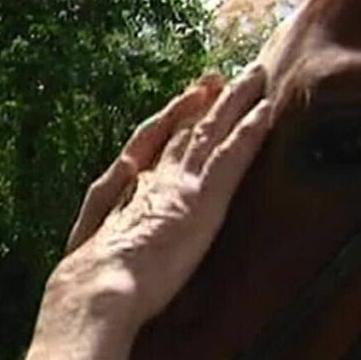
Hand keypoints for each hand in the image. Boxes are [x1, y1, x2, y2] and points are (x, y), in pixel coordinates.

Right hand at [42, 64, 271, 339]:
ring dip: (232, 101)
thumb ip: (106, 228)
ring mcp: (180, 183)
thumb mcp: (93, 248)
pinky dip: (250, 129)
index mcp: (126, 192)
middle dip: (198, 102)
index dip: (166, 124)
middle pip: (181, 131)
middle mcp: (153, 178)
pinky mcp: (205, 196)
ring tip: (252, 75)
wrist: (99, 284)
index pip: (151, 148)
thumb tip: (113, 216)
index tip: (177, 105)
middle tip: (215, 75)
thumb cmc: (92, 283)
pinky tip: (268, 110)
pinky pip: (233, 154)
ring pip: (210, 130)